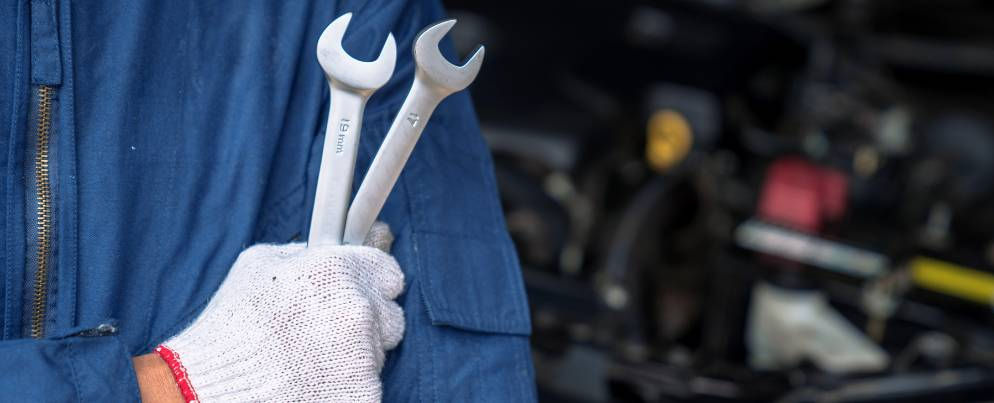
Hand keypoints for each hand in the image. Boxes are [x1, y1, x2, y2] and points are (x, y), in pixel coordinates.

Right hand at [149, 223, 403, 401]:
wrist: (212, 387)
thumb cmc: (231, 327)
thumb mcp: (258, 265)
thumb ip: (307, 252)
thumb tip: (336, 243)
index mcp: (337, 270)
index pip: (387, 272)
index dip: (372, 283)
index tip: (361, 292)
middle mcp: (357, 309)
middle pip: (387, 314)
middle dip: (364, 321)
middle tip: (324, 331)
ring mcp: (363, 356)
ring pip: (377, 351)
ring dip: (354, 353)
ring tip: (309, 358)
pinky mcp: (362, 394)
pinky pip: (368, 385)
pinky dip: (348, 385)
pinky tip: (314, 381)